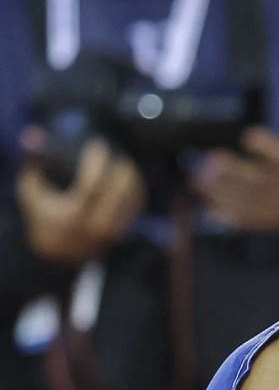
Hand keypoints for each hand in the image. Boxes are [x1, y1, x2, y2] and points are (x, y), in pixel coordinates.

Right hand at [15, 129, 146, 266]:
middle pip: (118, 190)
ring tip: (124, 162)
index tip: (97, 144)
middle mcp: (95, 225)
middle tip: (116, 152)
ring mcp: (111, 231)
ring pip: (131, 198)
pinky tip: (130, 176)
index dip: (96, 161)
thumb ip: (34, 163)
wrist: (56, 254)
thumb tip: (32, 134)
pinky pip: (135, 206)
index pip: (91, 184)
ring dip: (131, 177)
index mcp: (73, 216)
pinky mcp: (122, 232)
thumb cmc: (42, 217)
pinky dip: (135, 189)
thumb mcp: (32, 192)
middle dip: (120, 167)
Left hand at [191, 127, 278, 236]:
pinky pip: (249, 223)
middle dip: (221, 182)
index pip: (256, 174)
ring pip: (244, 207)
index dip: (234, 168)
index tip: (215, 157)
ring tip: (199, 186)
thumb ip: (276, 149)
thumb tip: (249, 136)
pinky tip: (214, 211)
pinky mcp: (274, 226)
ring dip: (219, 197)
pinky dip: (230, 218)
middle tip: (200, 172)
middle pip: (245, 191)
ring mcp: (276, 215)